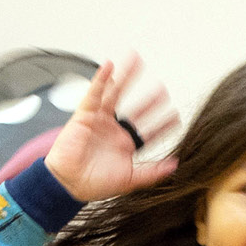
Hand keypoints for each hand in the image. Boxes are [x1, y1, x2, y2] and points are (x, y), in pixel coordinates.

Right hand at [44, 53, 181, 203]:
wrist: (70, 184)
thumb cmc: (95, 184)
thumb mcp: (130, 179)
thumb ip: (152, 172)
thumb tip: (175, 166)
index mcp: (125, 145)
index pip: (148, 130)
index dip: (161, 124)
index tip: (176, 116)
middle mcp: (114, 130)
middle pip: (135, 109)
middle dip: (149, 99)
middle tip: (163, 88)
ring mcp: (100, 120)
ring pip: (116, 94)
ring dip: (126, 77)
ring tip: (137, 61)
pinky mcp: (85, 114)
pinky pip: (94, 93)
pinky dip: (101, 80)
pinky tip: (109, 66)